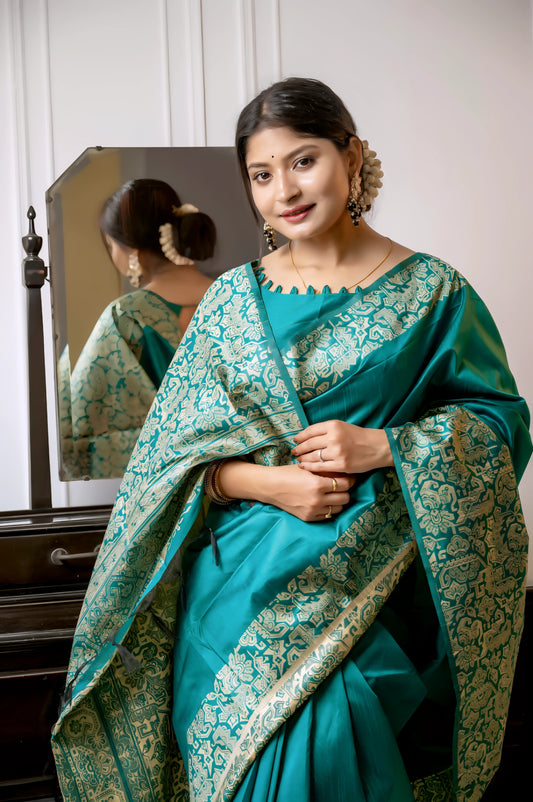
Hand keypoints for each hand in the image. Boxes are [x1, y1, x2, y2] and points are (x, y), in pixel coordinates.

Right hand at [217, 461, 354, 521]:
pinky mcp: (308, 518)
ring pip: (338, 509)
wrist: (270, 486)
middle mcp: (317, 500)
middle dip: (345, 491)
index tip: (349, 478)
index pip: (345, 484)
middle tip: (341, 486)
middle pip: (345, 498)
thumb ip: (326, 471)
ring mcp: (313, 510)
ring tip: (333, 495)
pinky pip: (327, 516)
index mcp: (318, 484)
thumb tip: (345, 472)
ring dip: (338, 501)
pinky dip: (328, 509)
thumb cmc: (289, 473)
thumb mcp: (308, 468)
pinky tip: (323, 502)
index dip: (349, 480)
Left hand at [292, 420, 392, 473]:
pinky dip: (310, 467)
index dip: (300, 436)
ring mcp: (337, 452)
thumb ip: (326, 430)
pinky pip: (320, 467)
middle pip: (309, 444)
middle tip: (293, 451)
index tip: (295, 440)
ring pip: (313, 456)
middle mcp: (334, 437)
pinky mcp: (341, 465)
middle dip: (299, 448)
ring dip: (303, 458)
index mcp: (333, 425)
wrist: (377, 447)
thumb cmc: (359, 436)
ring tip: (299, 459)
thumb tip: (307, 436)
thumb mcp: (342, 426)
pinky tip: (304, 467)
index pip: (310, 431)